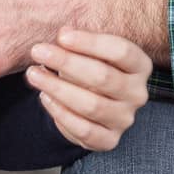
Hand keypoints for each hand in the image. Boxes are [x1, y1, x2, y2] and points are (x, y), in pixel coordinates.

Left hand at [26, 27, 151, 150]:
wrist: (90, 103)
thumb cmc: (90, 68)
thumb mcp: (89, 51)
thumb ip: (79, 42)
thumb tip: (64, 34)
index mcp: (140, 66)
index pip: (121, 51)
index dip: (90, 42)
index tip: (61, 36)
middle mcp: (137, 93)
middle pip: (104, 77)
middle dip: (67, 62)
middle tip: (38, 51)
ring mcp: (125, 119)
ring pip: (92, 105)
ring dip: (58, 88)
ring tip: (34, 74)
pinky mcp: (109, 140)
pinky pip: (83, 129)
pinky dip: (60, 113)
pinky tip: (45, 97)